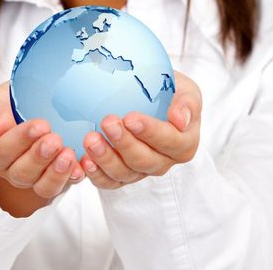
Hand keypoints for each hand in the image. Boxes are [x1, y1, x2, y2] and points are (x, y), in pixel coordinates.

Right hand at [0, 81, 84, 199]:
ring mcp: (35, 178)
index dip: (20, 141)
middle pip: (22, 173)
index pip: (1, 152)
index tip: (40, 125)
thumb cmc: (11, 101)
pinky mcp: (57, 178)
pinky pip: (64, 185)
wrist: (35, 101)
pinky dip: (73, 177)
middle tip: (55, 140)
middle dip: (40, 157)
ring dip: (56, 173)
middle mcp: (12, 170)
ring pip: (43, 187)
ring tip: (69, 155)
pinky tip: (81, 167)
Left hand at [79, 70, 201, 189]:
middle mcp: (163, 162)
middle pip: (144, 160)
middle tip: (107, 122)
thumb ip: (188, 104)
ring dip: (105, 158)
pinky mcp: (122, 174)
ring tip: (90, 140)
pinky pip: (109, 181)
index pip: (169, 141)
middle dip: (124, 143)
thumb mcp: (186, 90)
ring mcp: (141, 171)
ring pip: (124, 173)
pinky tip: (84, 161)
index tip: (130, 118)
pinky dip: (96, 174)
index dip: (150, 132)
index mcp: (183, 144)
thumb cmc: (171, 91)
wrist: (153, 96)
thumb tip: (180, 120)